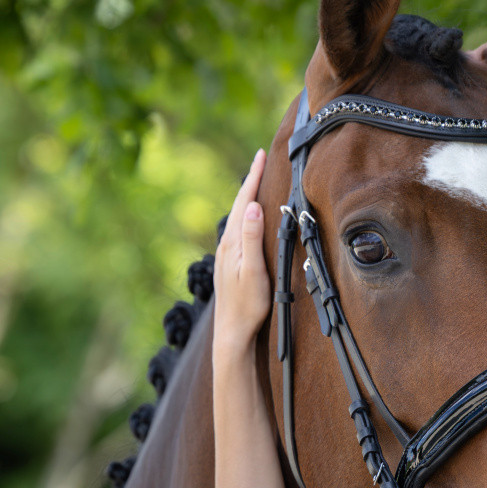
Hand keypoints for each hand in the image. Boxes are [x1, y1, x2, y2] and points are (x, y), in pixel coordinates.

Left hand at [213, 149, 270, 348]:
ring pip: (237, 218)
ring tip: (255, 181)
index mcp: (232, 243)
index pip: (244, 202)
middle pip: (239, 206)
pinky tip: (247, 219)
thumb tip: (252, 206)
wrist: (232, 332)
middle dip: (250, 181)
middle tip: (260, 160)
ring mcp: (225, 255)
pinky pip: (237, 230)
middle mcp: (225, 245)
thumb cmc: (247, 305)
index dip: (253, 177)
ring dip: (246, 198)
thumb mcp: (254, 270)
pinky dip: (244, 216)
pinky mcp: (228, 264)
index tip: (261, 155)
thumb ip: (252, 238)